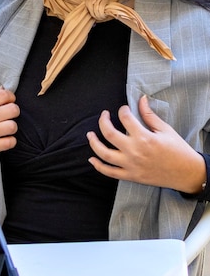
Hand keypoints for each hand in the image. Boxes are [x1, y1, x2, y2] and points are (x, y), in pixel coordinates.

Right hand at [0, 88, 19, 169]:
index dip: (11, 97)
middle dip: (14, 112)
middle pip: (13, 110)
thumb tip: (3, 89)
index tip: (8, 102)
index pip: (4, 95)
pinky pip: (9, 143)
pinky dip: (10, 141)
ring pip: (13, 126)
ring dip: (12, 128)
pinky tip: (5, 140)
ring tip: (6, 129)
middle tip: (9, 116)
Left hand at [86, 95, 205, 193]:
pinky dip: (98, 166)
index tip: (124, 109)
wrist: (186, 173)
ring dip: (93, 143)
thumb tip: (141, 99)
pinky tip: (92, 158)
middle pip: (109, 133)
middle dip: (103, 121)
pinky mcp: (130, 176)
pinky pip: (109, 172)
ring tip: (89, 135)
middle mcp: (134, 151)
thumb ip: (149, 115)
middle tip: (104, 115)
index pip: (125, 118)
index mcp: (144, 137)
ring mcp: (130, 165)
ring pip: (104, 153)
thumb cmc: (177, 150)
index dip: (123, 110)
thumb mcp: (165, 129)